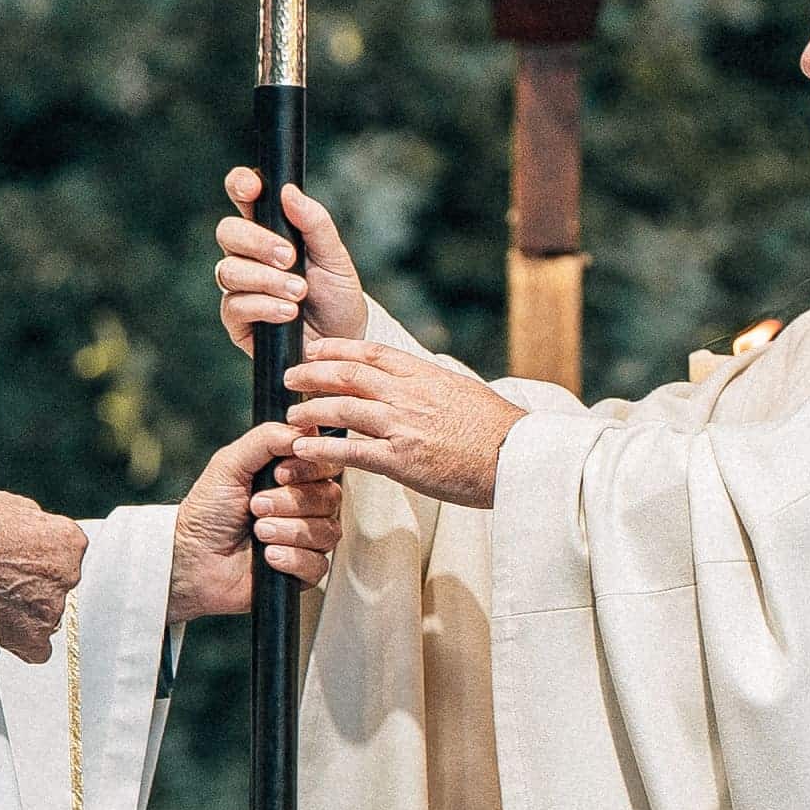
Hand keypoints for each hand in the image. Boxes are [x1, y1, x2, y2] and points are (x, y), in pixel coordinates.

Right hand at [0, 491, 87, 660]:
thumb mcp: (10, 506)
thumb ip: (33, 520)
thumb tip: (34, 527)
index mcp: (68, 540)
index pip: (68, 553)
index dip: (42, 556)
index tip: (23, 559)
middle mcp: (68, 575)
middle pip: (59, 585)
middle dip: (37, 584)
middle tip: (6, 581)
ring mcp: (52, 608)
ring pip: (48, 615)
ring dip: (29, 611)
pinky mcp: (33, 637)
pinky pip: (38, 648)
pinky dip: (25, 643)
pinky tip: (5, 630)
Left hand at [167, 423, 335, 620]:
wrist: (192, 562)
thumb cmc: (206, 515)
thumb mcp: (228, 465)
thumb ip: (265, 439)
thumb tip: (304, 428)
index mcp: (291, 478)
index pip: (326, 464)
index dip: (308, 468)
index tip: (278, 474)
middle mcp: (304, 506)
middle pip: (330, 496)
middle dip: (289, 501)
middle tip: (256, 506)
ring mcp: (306, 539)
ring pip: (326, 530)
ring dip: (287, 530)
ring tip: (258, 532)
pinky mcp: (304, 571)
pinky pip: (318, 563)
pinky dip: (291, 558)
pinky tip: (268, 556)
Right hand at [217, 169, 375, 353]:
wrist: (342, 343)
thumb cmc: (337, 296)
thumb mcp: (335, 257)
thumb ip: (314, 224)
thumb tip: (288, 191)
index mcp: (270, 230)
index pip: (244, 197)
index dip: (240, 185)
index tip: (253, 188)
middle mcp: (248, 255)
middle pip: (228, 231)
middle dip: (257, 241)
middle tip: (289, 257)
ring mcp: (239, 287)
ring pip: (228, 270)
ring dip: (266, 279)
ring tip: (298, 291)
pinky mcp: (237, 320)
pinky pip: (235, 305)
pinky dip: (264, 306)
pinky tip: (288, 312)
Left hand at [280, 334, 526, 510]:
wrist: (518, 459)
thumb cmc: (498, 430)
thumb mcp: (464, 392)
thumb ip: (432, 386)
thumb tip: (413, 383)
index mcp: (425, 375)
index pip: (372, 352)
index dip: (337, 348)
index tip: (316, 349)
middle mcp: (410, 395)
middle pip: (348, 375)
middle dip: (313, 374)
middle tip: (291, 378)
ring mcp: (403, 426)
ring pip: (342, 409)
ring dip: (310, 411)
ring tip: (291, 417)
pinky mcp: (401, 461)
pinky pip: (350, 452)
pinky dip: (322, 449)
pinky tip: (302, 450)